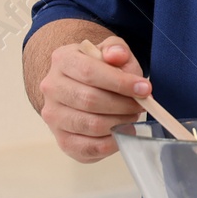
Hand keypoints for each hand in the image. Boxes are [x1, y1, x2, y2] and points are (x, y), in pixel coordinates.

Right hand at [38, 36, 150, 161]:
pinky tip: (123, 131)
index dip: (120, 82)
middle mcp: (51, 88)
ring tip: (132, 115)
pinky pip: (89, 148)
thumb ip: (117, 50)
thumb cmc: (102, 67)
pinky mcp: (62, 140)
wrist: (83, 85)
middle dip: (123, 105)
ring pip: (91, 125)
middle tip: (140, 105)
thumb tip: (117, 56)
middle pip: (89, 100)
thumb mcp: (112, 51)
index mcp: (63, 60)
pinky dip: (112, 142)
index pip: (89, 72)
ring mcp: (53, 116)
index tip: (144, 88)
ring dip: (120, 122)